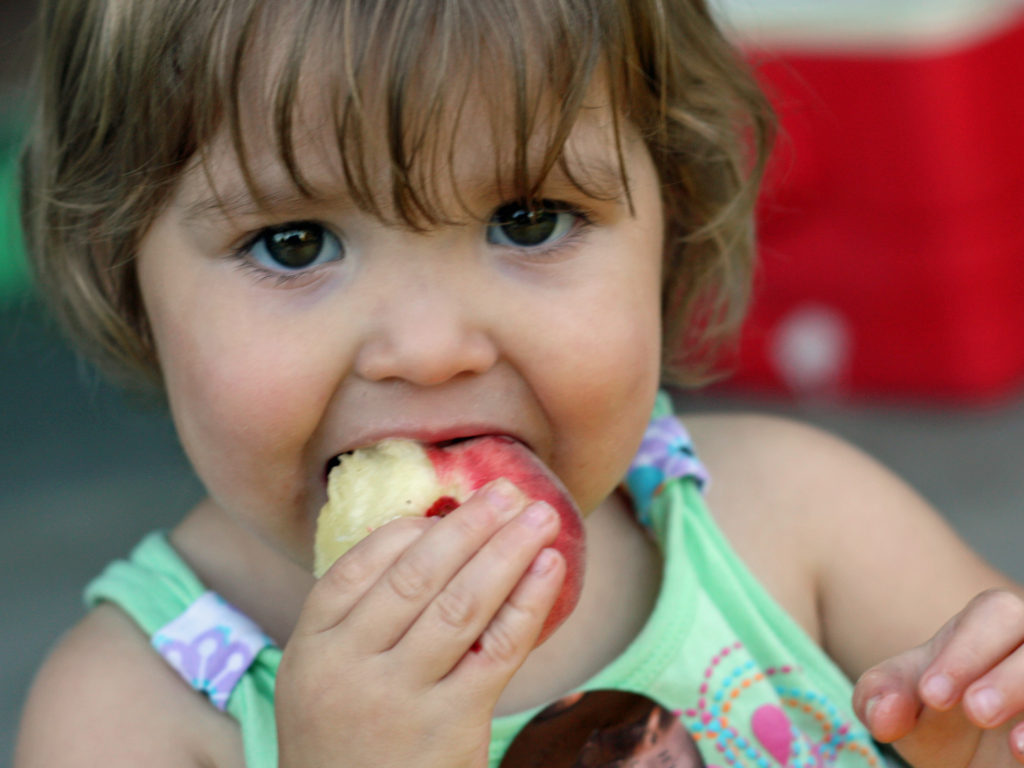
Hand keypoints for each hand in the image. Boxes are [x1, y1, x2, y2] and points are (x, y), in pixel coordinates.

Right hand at [275, 478, 565, 767]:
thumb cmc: (346, 743)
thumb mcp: (322, 681)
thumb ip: (359, 620)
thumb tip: (426, 539)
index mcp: (311, 646)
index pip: (359, 565)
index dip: (411, 528)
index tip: (451, 503)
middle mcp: (349, 666)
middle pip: (417, 574)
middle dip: (469, 525)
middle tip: (509, 491)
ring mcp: (401, 696)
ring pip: (461, 602)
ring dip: (507, 550)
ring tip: (540, 516)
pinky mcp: (452, 723)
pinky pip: (498, 648)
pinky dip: (528, 602)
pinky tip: (549, 569)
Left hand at [853, 588, 1023, 766]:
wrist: (971, 764)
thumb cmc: (937, 723)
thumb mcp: (900, 710)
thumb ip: (880, 700)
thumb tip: (884, 713)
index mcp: (991, 627)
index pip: (992, 614)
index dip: (966, 653)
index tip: (931, 696)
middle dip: (1009, 677)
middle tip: (975, 713)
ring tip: (1015, 748)